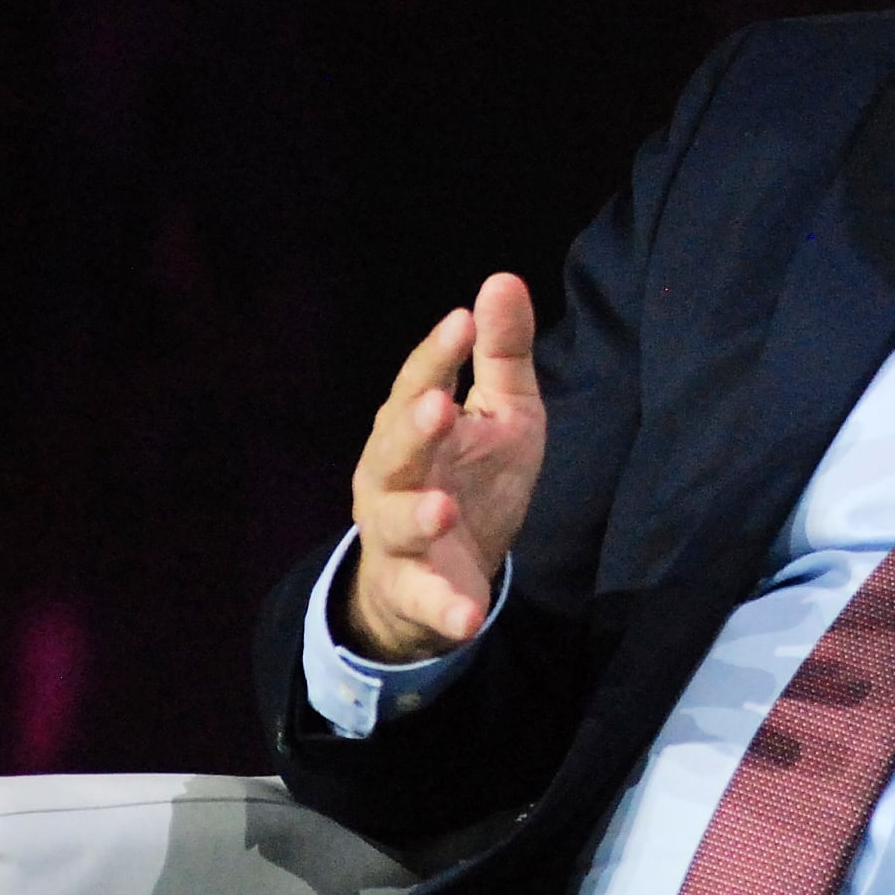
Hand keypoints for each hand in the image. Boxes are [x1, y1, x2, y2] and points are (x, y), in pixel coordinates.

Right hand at [340, 272, 544, 662]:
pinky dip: (444, 607)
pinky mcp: (414, 591)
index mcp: (413, 427)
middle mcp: (392, 476)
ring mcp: (397, 535)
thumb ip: (501, 353)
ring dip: (417, 517)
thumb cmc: (473, 477)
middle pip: (395, 449)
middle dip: (414, 429)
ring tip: (443, 509)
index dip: (437, 357)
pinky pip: (426, 600)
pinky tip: (468, 614)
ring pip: (396, 524)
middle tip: (440, 406)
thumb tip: (502, 279)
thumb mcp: (502, 412)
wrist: (450, 571)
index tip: (462, 324)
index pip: (419, 385)